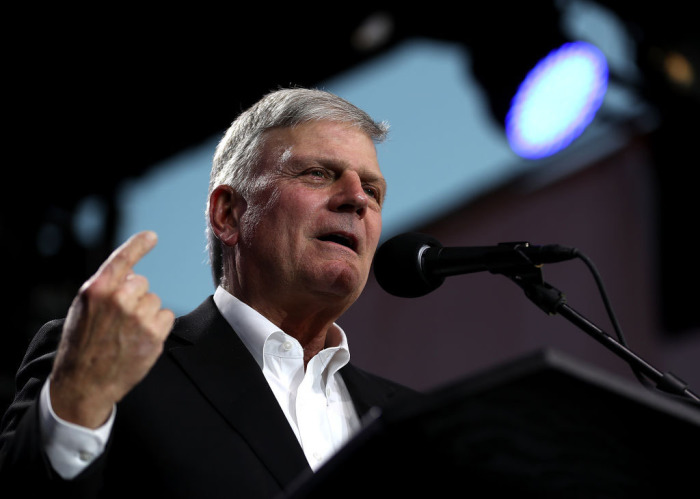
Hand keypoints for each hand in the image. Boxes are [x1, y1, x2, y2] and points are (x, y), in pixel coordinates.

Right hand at [49, 231, 174, 428]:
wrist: (83, 384)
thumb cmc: (82, 344)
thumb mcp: (83, 310)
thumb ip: (106, 289)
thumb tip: (133, 275)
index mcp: (96, 290)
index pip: (121, 260)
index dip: (138, 245)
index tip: (152, 236)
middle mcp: (118, 300)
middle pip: (142, 283)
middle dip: (135, 296)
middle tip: (119, 319)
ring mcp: (138, 319)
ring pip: (155, 301)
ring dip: (146, 313)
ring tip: (126, 333)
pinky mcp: (154, 336)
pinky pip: (167, 317)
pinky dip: (158, 326)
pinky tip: (140, 340)